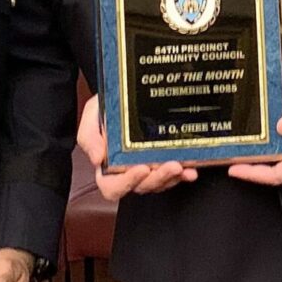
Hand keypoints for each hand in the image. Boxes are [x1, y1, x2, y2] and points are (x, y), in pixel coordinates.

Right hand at [78, 93, 197, 200]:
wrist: (123, 94)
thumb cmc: (105, 108)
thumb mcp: (91, 116)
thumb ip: (90, 137)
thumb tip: (98, 159)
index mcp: (107, 167)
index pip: (113, 187)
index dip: (127, 183)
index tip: (141, 168)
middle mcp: (127, 172)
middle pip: (142, 186)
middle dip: (158, 178)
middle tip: (172, 166)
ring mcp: (147, 169)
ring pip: (160, 183)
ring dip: (173, 177)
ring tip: (184, 167)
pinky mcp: (163, 162)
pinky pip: (175, 175)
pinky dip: (184, 173)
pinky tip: (191, 169)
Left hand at [228, 91, 281, 185]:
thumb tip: (280, 126)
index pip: (280, 174)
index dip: (255, 174)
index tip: (235, 168)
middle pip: (279, 167)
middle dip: (254, 162)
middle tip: (230, 152)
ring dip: (266, 148)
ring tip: (243, 139)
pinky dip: (279, 136)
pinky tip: (268, 127)